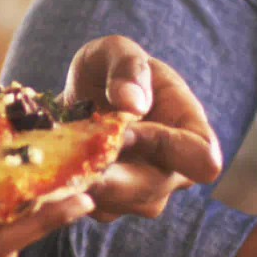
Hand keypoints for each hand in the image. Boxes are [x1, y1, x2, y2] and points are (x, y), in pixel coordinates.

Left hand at [63, 36, 223, 219]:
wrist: (83, 92)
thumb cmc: (110, 67)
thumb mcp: (116, 50)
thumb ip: (127, 68)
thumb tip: (131, 103)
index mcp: (189, 129)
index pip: (203, 159)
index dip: (168, 149)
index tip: (125, 130)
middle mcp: (173, 168)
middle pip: (154, 190)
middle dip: (112, 176)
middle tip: (75, 154)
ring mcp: (143, 190)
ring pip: (122, 204)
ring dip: (88, 183)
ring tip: (59, 155)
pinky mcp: (112, 202)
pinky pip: (95, 206)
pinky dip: (71, 188)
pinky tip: (54, 165)